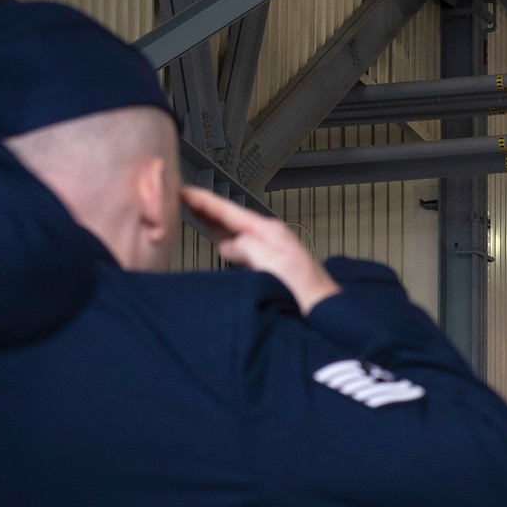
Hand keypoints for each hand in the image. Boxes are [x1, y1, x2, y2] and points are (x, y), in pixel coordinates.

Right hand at [180, 187, 341, 313]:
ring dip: (214, 224)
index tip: (182, 191)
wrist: (327, 316)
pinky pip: (240, 250)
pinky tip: (219, 244)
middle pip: (229, 218)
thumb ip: (247, 247)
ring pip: (234, 233)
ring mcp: (270, 251)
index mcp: (268, 232)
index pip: (228, 211)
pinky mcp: (270, 267)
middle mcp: (269, 237)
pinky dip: (225, 242)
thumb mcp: (272, 264)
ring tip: (193, 215)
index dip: (203, 201)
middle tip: (179, 199)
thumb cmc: (306, 293)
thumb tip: (228, 244)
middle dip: (205, 209)